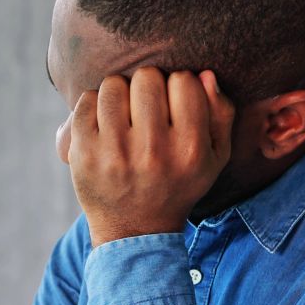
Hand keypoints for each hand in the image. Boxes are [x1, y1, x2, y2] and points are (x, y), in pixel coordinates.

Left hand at [62, 67, 234, 244]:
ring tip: (124, 114)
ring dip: (119, 93)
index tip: (173, 103)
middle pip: (147, 77)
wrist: (135, 230)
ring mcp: (114, 152)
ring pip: (113, 84)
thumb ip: (221, 113)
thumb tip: (204, 75)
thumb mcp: (215, 156)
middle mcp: (153, 150)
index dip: (178, 86)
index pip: (183, 81)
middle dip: (147, 86)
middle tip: (145, 107)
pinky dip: (94, 105)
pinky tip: (104, 124)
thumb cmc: (178, 184)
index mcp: (189, 148)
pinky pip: (86, 101)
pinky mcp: (84, 153)